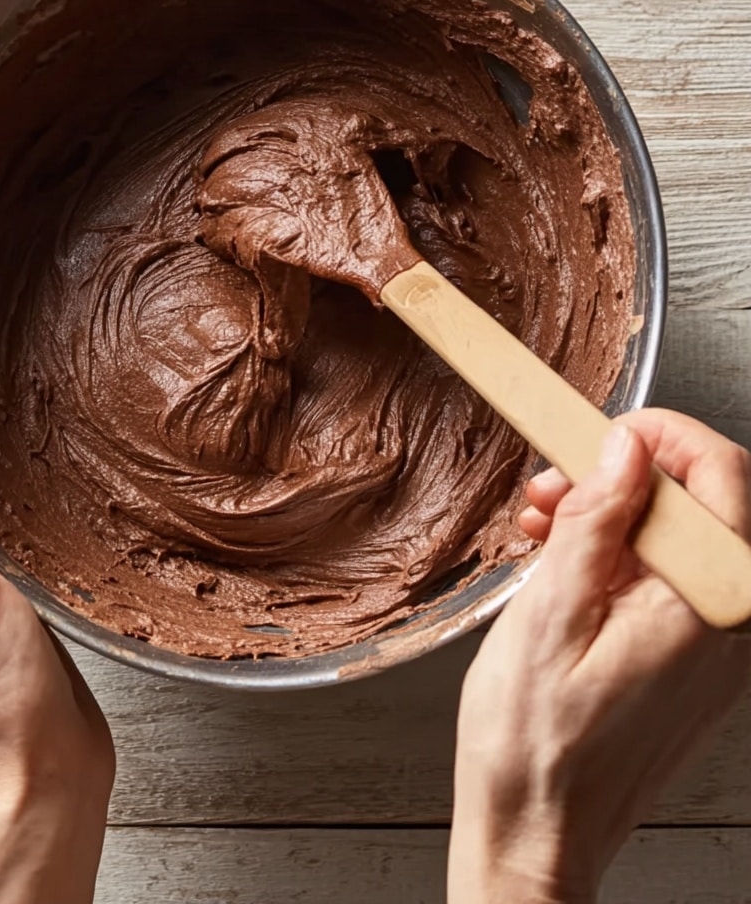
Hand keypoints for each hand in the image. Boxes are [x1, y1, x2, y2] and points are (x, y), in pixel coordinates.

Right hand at [448, 409, 750, 903]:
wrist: (537, 832)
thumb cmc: (535, 747)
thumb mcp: (549, 615)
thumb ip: (595, 522)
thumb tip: (625, 449)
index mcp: (705, 610)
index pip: (724, 477)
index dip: (663, 434)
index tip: (603, 428)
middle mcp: (728, 623)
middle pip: (706, 500)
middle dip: (626, 472)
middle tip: (553, 483)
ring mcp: (715, 643)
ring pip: (683, 533)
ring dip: (615, 509)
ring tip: (544, 521)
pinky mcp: (692, 655)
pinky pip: (670, 574)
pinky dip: (619, 550)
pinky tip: (563, 556)